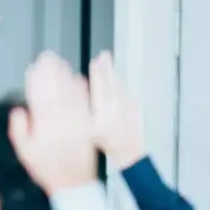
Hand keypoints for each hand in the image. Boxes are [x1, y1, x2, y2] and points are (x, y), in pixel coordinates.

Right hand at [9, 51, 96, 194]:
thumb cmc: (47, 170)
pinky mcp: (87, 126)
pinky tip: (79, 79)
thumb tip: (19, 110)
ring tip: (61, 62)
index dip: (35, 80)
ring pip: (70, 95)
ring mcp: (75, 124)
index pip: (38, 98)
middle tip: (48, 56)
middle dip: (50, 72)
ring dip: (65, 77)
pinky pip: (85, 104)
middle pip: (54, 91)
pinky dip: (81, 91)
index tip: (32, 67)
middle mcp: (60, 124)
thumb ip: (19, 131)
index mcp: (43, 128)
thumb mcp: (25, 153)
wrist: (73, 185)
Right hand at [89, 51, 145, 168]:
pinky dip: (120, 86)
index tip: (94, 62)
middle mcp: (117, 106)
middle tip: (104, 55)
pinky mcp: (135, 109)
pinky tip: (117, 83)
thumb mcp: (89, 132)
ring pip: (119, 86)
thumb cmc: (108, 145)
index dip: (97, 73)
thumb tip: (74, 100)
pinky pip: (126, 94)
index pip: (100, 87)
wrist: (130, 154)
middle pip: (110, 83)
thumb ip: (82, 115)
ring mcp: (128, 107)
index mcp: (104, 111)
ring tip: (108, 64)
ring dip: (114, 75)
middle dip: (106, 69)